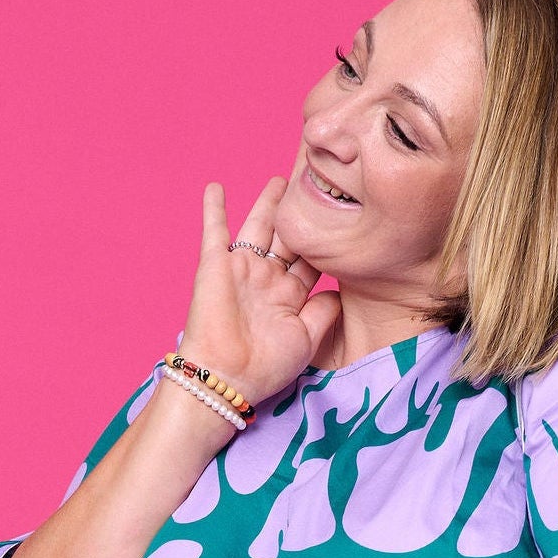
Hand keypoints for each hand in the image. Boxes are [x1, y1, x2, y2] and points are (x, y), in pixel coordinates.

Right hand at [178, 177, 342, 404]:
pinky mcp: (215, 266)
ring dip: (267, 202)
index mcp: (289, 296)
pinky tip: (214, 186)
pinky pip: (214, 230)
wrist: (225, 377)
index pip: (312, 258)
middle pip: (288, 235)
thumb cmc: (266, 366)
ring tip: (279, 179)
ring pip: (259, 226)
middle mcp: (267, 279)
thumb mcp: (308, 340)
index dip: (326, 237)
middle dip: (301, 211)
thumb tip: (339, 288)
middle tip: (315, 182)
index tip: (343, 211)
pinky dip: (213, 208)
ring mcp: (241, 270)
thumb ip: (324, 311)